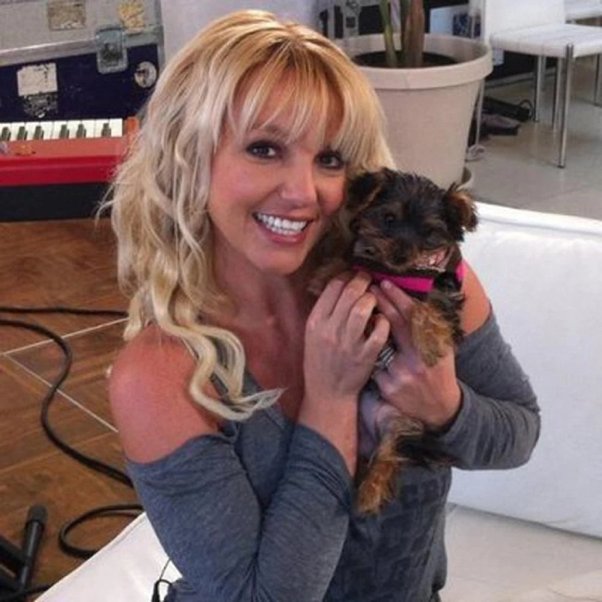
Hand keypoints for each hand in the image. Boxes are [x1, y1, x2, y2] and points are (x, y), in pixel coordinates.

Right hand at [300, 272, 389, 473]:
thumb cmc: (320, 360)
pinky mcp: (365, 356)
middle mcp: (330, 330)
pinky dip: (383, 322)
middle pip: (349, 293)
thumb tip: (339, 286)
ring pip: (362, 309)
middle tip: (368, 279)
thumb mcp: (313, 335)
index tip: (353, 275)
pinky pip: (378, 331)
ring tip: (374, 298)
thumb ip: (324, 312)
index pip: (332, 288)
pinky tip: (382, 320)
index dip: (346, 276)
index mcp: (315, 322)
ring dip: (372, 299)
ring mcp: (348, 343)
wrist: (327, 392)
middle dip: (362, 281)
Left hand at [371, 280, 461, 431]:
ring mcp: (401, 374)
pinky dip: (372, 360)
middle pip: (393, 325)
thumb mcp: (441, 348)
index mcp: (431, 347)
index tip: (385, 283)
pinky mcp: (389, 387)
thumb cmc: (439, 371)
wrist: (439, 408)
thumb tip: (411, 299)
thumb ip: (428, 328)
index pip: (412, 316)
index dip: (397, 298)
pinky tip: (369, 358)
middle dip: (380, 304)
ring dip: (371, 332)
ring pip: (379, 345)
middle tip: (368, 288)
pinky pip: (374, 365)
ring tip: (364, 320)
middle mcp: (417, 359)